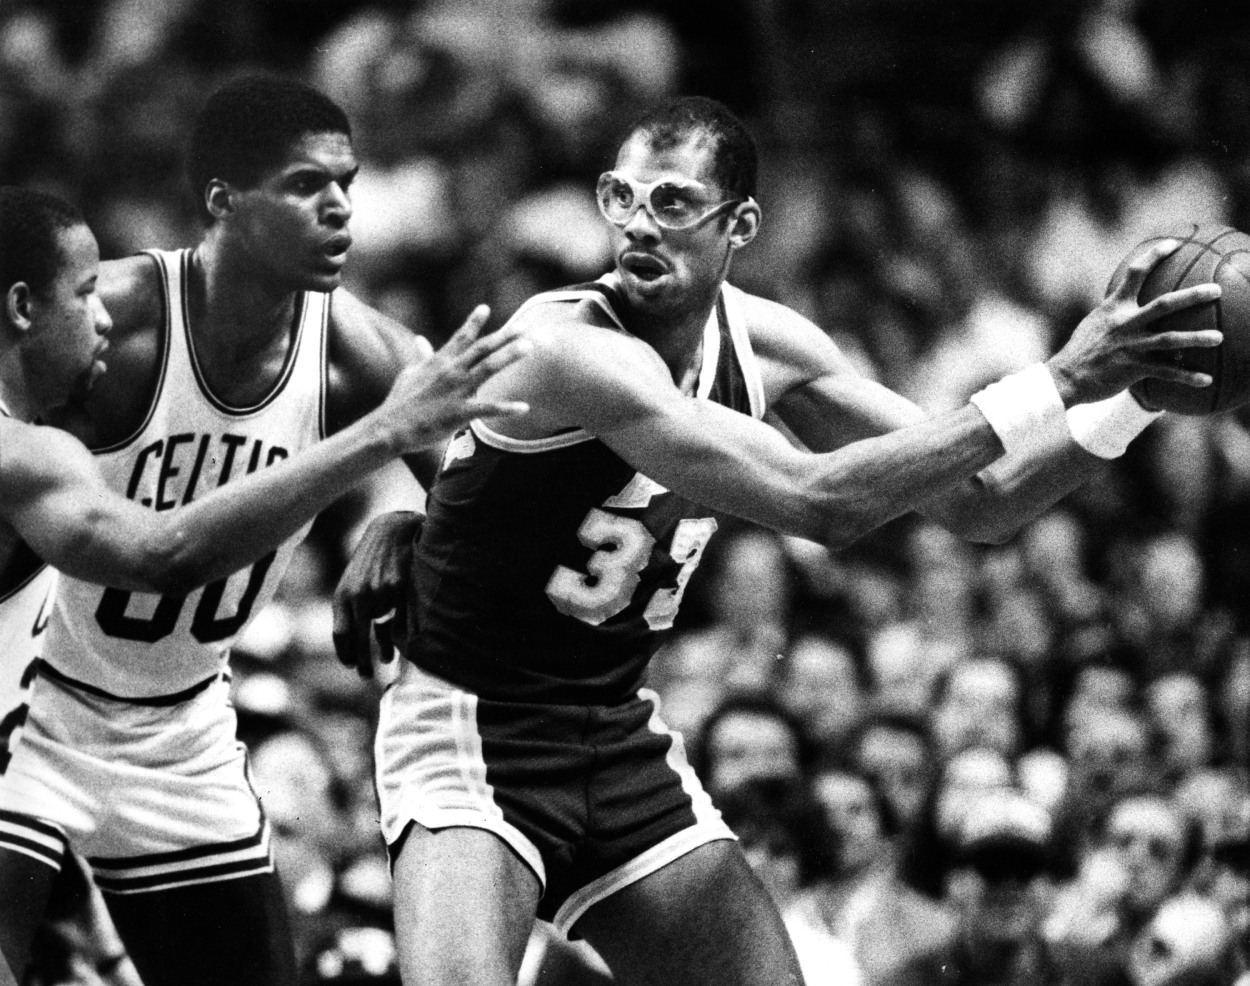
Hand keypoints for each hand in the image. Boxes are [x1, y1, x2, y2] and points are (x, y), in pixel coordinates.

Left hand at [332, 510, 422, 677]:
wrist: (390, 531)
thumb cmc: (371, 560)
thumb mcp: (353, 582)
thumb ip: (350, 608)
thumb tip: (355, 641)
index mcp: (342, 595)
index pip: (341, 633)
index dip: (346, 653)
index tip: (351, 666)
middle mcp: (358, 595)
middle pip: (359, 639)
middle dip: (362, 661)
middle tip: (365, 675)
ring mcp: (379, 593)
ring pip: (383, 630)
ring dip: (385, 647)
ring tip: (388, 659)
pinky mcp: (399, 588)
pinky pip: (399, 619)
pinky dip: (398, 633)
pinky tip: (398, 641)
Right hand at [377, 305, 530, 453]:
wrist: (390, 427)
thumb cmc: (400, 402)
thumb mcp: (410, 373)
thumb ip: (421, 356)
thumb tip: (420, 339)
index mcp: (439, 361)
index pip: (460, 337)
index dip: (473, 322)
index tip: (485, 308)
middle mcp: (451, 371)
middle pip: (482, 348)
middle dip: (504, 336)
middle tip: (524, 327)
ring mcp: (456, 390)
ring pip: (488, 368)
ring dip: (509, 356)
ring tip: (528, 346)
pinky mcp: (459, 412)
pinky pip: (487, 408)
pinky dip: (506, 408)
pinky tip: (524, 407)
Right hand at [1047, 239, 1223, 405]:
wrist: (1064, 378)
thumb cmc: (1080, 351)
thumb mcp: (1094, 323)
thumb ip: (1116, 313)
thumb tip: (1134, 306)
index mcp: (1114, 308)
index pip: (1135, 274)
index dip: (1155, 256)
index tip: (1175, 244)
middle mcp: (1125, 324)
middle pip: (1164, 304)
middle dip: (1192, 296)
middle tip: (1216, 291)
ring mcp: (1130, 346)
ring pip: (1170, 339)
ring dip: (1197, 338)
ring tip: (1219, 338)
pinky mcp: (1132, 369)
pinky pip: (1166, 372)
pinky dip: (1187, 377)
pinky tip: (1206, 380)